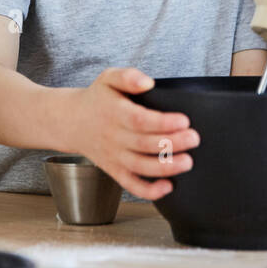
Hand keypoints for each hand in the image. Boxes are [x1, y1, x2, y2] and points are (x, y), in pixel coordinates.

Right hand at [67, 67, 199, 199]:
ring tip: (188, 162)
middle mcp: (114, 137)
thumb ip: (127, 76)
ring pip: (140, 167)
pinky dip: (149, 191)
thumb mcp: (108, 78)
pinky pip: (131, 185)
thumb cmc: (98, 98)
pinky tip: (168, 187)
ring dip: (165, 168)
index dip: (162, 122)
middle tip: (194, 139)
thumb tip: (148, 83)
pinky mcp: (115, 170)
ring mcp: (114, 156)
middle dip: (172, 144)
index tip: (184, 120)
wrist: (72, 121)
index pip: (139, 120)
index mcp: (114, 113)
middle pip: (144, 144)